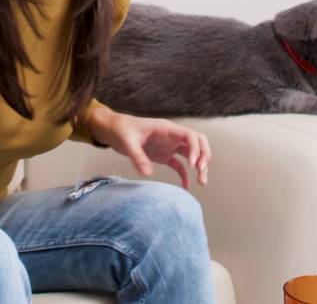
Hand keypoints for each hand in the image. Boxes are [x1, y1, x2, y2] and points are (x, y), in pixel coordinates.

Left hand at [88, 110, 211, 187]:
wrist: (113, 130)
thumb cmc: (121, 130)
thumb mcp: (127, 142)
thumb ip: (137, 156)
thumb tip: (148, 173)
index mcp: (166, 128)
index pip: (189, 135)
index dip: (195, 149)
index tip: (191, 164)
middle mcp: (171, 136)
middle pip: (197, 143)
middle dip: (204, 156)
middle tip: (201, 171)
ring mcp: (169, 146)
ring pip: (192, 154)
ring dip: (199, 166)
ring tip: (202, 182)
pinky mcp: (163, 155)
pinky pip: (179, 165)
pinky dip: (185, 175)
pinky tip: (186, 187)